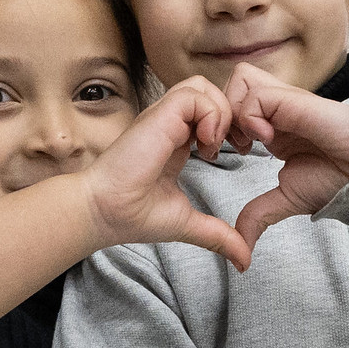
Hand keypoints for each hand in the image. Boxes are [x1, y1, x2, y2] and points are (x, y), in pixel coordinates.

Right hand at [82, 75, 250, 270]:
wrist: (104, 213)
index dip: (230, 125)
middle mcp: (169, 124)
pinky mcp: (158, 116)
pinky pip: (194, 95)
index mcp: (176, 141)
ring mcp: (162, 117)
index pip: (209, 111)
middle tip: (233, 147)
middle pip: (210, 91)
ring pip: (203, 86)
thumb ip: (217, 235)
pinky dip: (209, 115)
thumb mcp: (186, 223)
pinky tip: (204, 145)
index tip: (235, 154)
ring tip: (214, 146)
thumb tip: (244, 260)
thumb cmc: (132, 216)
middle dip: (232, 115)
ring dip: (220, 112)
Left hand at [222, 63, 348, 252]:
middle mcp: (275, 109)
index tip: (226, 153)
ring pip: (239, 80)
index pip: (231, 105)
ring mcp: (284, 101)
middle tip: (233, 146)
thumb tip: (240, 246)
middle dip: (220, 115)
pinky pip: (256, 94)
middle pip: (230, 85)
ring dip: (234, 111)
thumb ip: (259, 214)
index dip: (219, 126)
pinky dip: (252, 117)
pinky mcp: (293, 99)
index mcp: (271, 127)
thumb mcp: (287, 199)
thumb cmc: (337, 179)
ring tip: (248, 141)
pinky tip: (267, 139)